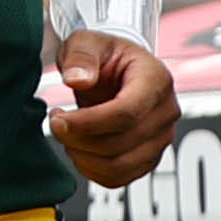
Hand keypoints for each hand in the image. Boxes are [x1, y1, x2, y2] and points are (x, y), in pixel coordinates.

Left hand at [49, 33, 181, 187]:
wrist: (116, 72)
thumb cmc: (104, 56)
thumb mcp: (87, 42)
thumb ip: (81, 56)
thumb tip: (77, 79)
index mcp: (156, 80)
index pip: (126, 113)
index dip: (88, 123)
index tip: (57, 118)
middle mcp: (166, 112)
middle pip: (120, 143)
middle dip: (78, 139)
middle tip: (55, 123)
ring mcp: (161, 138)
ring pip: (119, 166)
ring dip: (82, 157)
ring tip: (66, 135)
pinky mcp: (149, 158)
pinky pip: (119, 178)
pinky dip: (91, 170)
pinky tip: (78, 149)